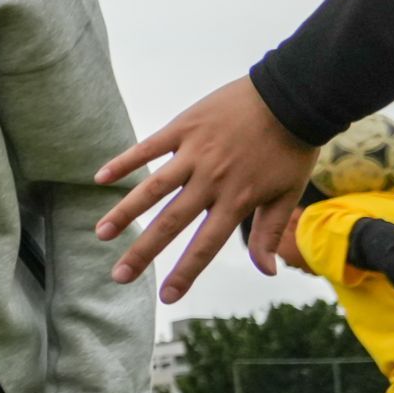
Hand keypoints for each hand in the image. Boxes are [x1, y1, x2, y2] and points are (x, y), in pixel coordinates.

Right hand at [93, 76, 315, 303]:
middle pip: (170, 223)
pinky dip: (124, 162)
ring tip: (101, 233)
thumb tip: (265, 272)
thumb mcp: (289, 193)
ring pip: (152, 188)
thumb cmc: (292, 147)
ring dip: (125, 212)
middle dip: (143, 252)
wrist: (293, 95)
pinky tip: (100, 178)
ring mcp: (194, 154)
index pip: (205, 245)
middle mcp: (211, 181)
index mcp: (237, 199)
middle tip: (118, 276)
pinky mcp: (183, 128)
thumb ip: (269, 232)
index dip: (186, 272)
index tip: (166, 297)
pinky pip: (148, 147)